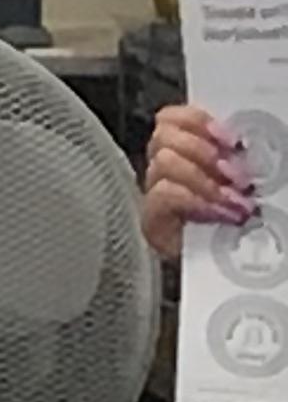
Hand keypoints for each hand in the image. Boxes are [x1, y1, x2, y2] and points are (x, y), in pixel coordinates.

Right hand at [145, 100, 256, 260]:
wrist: (237, 283)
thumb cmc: (246, 237)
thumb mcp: (247, 191)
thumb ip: (241, 163)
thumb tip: (248, 144)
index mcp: (191, 155)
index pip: (173, 119)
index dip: (197, 120)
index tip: (231, 139)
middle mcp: (169, 171)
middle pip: (164, 135)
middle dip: (202, 150)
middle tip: (237, 175)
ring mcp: (157, 197)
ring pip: (163, 161)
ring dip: (204, 178)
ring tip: (235, 201)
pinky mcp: (153, 224)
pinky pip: (162, 195)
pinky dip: (193, 199)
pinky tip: (219, 214)